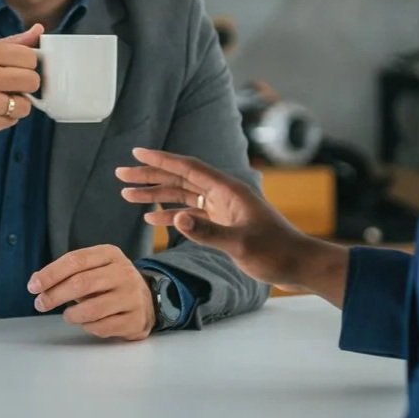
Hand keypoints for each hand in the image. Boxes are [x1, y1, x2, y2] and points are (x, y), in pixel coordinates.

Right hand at [0, 25, 43, 141]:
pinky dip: (6, 118)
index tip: (18, 69)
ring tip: (1, 100)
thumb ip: (11, 43)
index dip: (28, 65)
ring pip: (26, 105)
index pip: (29, 56)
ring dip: (17, 105)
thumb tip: (39, 30)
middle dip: (26, 86)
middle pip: (32, 80)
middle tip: (12, 87)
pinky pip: (12, 121)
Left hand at [28, 245, 155, 341]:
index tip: (33, 287)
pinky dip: (88, 327)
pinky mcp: (135, 319)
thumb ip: (66, 273)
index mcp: (110, 254)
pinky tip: (88, 322)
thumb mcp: (93, 269)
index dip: (51, 274)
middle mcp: (124, 272)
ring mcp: (132, 296)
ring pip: (92, 309)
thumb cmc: (110, 284)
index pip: (76, 260)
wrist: (147, 301)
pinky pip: (102, 327)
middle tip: (40, 304)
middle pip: (81, 283)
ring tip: (68, 315)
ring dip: (72, 315)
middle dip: (55, 295)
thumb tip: (37, 282)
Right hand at [117, 149, 315, 286]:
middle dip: (151, 176)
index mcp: (229, 191)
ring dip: (156, 195)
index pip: (189, 168)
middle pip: (181, 179)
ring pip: (183, 196)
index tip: (137, 152)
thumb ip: (208, 232)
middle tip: (121, 174)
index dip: (161, 160)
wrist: (297, 265)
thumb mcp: (240, 245)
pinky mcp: (224, 224)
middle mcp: (224, 195)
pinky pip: (192, 214)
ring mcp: (224, 209)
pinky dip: (172, 215)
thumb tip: (178, 219)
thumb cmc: (276, 252)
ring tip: (128, 194)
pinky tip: (152, 218)